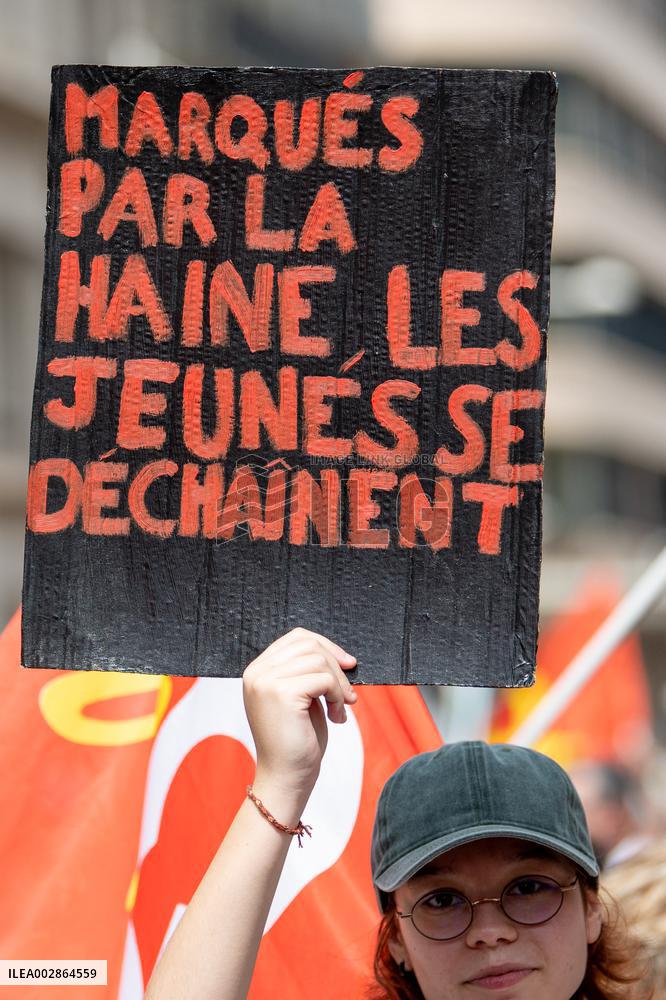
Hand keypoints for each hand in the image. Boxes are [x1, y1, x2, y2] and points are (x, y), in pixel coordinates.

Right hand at [243, 627, 356, 797]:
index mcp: (258, 670)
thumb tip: (342, 654)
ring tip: (341, 708)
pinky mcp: (281, 694)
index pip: (296, 638)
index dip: (326, 646)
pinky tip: (337, 717)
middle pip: (308, 644)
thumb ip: (309, 672)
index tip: (348, 664)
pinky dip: (338, 696)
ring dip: (339, 684)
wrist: (286, 777)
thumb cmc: (297, 741)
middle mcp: (256, 672)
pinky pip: (323, 680)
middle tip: (348, 694)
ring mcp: (266, 682)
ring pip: (318, 660)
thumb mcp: (302, 697)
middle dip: (336, 665)